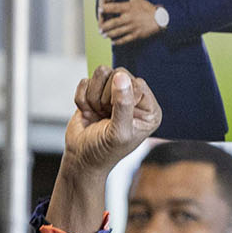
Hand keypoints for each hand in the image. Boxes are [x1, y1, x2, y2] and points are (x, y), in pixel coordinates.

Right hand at [48, 67, 160, 232]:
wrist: (81, 158)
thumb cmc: (105, 150)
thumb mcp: (119, 131)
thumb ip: (123, 104)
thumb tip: (122, 76)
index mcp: (150, 110)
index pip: (136, 83)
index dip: (120, 96)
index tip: (115, 115)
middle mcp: (135, 100)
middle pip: (118, 74)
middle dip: (105, 96)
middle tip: (105, 115)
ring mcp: (114, 95)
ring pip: (101, 74)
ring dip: (93, 97)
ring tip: (97, 114)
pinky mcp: (96, 93)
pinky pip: (85, 81)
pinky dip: (82, 99)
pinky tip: (88, 113)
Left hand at [97, 0, 163, 44]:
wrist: (161, 19)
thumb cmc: (148, 8)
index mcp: (128, 8)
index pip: (114, 7)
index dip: (106, 8)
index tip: (100, 9)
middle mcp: (129, 18)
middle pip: (114, 22)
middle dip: (105, 26)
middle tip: (99, 28)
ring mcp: (133, 27)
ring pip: (118, 32)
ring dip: (109, 34)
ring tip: (104, 35)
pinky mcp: (137, 35)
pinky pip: (126, 39)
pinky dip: (119, 41)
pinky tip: (113, 42)